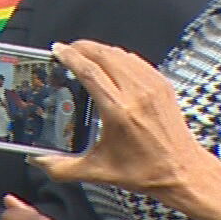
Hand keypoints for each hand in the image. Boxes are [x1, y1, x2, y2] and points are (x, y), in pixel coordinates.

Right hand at [37, 41, 220, 219]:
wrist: (183, 171)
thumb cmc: (146, 171)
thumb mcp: (97, 172)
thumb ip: (61, 167)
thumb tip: (36, 160)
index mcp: (118, 112)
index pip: (89, 71)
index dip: (70, 56)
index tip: (57, 50)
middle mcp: (137, 94)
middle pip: (104, 54)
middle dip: (82, 47)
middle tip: (67, 49)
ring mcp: (152, 87)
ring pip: (120, 54)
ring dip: (99, 50)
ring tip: (85, 54)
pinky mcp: (162, 85)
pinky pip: (136, 61)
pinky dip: (118, 56)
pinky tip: (110, 63)